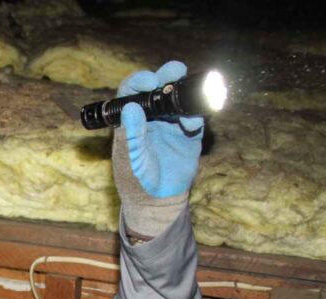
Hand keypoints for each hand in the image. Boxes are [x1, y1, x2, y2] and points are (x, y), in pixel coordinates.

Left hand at [114, 61, 202, 198]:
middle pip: (158, 86)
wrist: (157, 200)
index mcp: (130, 120)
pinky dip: (195, 115)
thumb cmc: (136, 181)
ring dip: (184, 90)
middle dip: (167, 74)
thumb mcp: (131, 160)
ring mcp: (170, 123)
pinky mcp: (188, 132)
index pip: (131, 91)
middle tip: (175, 71)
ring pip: (178, 97)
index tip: (150, 81)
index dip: (140, 81)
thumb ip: (131, 136)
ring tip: (187, 96)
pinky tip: (191, 126)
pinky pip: (194, 115)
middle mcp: (150, 116)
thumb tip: (130, 108)